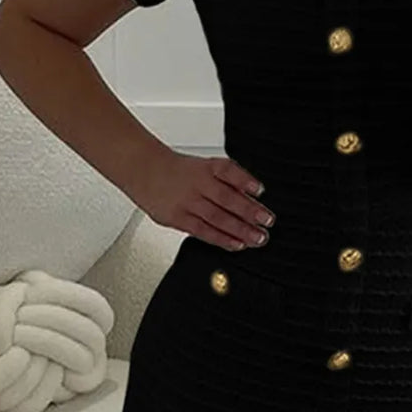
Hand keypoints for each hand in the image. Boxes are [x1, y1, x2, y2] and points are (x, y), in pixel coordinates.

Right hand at [135, 149, 272, 251]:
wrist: (144, 170)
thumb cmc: (178, 171)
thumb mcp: (203, 166)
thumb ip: (226, 181)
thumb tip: (252, 196)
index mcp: (205, 167)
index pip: (228, 171)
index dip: (245, 180)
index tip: (260, 190)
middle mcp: (197, 184)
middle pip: (226, 198)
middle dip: (250, 212)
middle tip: (267, 221)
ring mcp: (187, 202)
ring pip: (217, 218)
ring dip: (240, 229)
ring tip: (257, 238)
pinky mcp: (178, 219)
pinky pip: (203, 231)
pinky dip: (221, 239)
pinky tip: (236, 244)